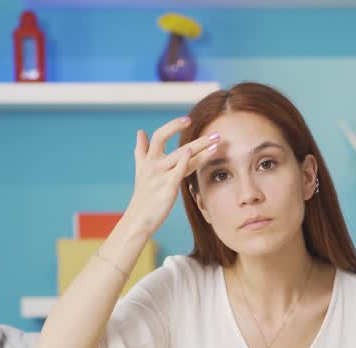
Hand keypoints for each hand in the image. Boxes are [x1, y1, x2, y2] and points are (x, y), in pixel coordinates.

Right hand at [122, 116, 219, 236]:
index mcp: (147, 160)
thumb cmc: (144, 196)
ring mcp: (159, 175)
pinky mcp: (167, 188)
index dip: (172, 126)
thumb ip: (141, 151)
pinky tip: (199, 153)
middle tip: (213, 132)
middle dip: (186, 132)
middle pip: (168, 140)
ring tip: (216, 141)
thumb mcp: (141, 170)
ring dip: (199, 146)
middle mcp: (152, 164)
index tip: (187, 120)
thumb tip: (140, 132)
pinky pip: (178, 171)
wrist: (139, 219)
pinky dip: (186, 160)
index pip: (158, 136)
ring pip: (180, 155)